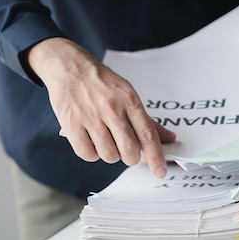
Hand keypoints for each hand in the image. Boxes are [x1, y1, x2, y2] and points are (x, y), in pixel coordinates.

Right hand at [27, 37, 175, 177]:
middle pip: (129, 150)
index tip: (160, 171)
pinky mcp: (71, 124)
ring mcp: (90, 117)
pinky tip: (92, 141)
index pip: (148, 135)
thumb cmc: (102, 83)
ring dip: (111, 154)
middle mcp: (111, 109)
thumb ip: (147, 120)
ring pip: (109, 155)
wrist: (69, 67)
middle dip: (131, 157)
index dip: (156, 157)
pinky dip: (92, 153)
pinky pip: (87, 154)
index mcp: (130, 101)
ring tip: (106, 140)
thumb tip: (169, 138)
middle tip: (128, 151)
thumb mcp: (128, 94)